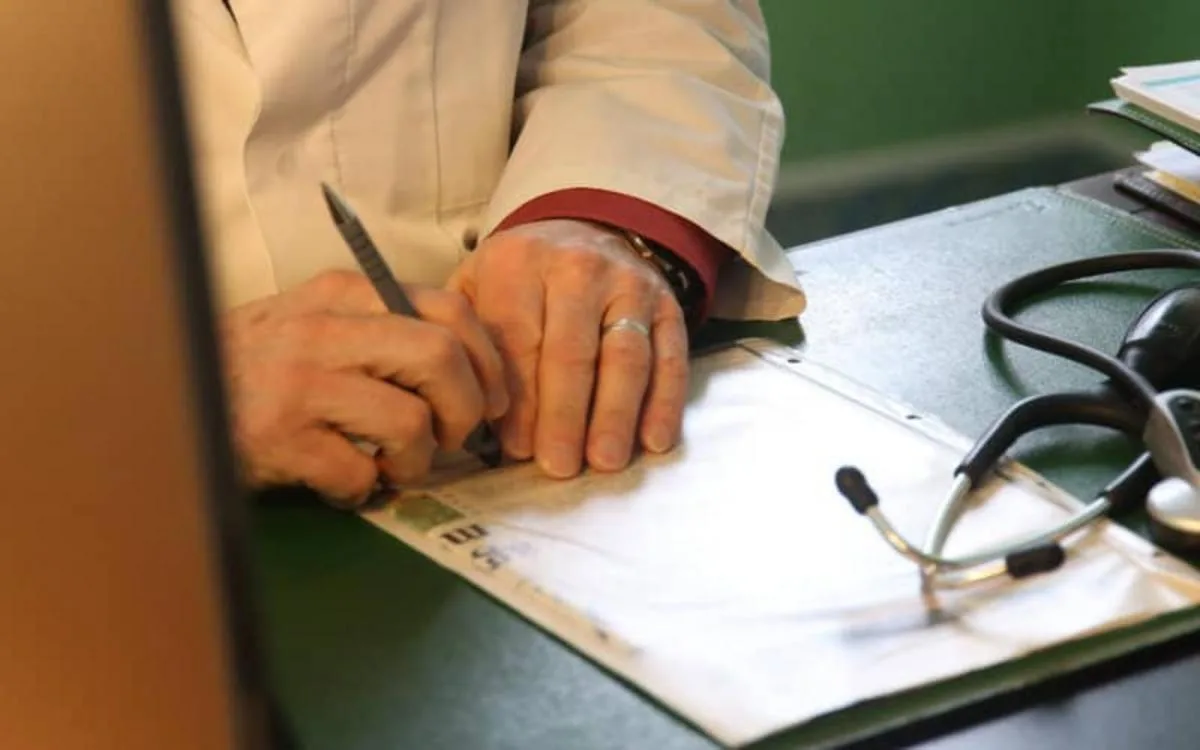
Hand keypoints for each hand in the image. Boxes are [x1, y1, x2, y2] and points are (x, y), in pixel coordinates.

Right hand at [220, 269, 508, 505]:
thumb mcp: (317, 323)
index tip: (494, 399)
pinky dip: (363, 488)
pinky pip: (359, 471)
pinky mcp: (279, 438)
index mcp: (343, 294)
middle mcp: (324, 329)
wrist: (168, 399)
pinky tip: (343, 483)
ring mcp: (300, 383)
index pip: (448, 310)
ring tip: (393, 466)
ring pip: (410, 421)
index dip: (489, 362)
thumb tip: (473, 367)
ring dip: (418, 460)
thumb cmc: (255, 366)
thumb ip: (382, 328)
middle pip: (441, 358)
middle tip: (453, 438)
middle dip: (467, 409)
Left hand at [449, 219, 688, 477]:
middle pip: (572, 352)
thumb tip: (472, 413)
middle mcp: (579, 268)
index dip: (521, 400)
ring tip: (605, 461)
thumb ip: (470, 340)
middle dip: (565, 415)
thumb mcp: (478, 286)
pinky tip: (653, 441)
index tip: (518, 450)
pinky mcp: (668, 306)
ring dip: (615, 414)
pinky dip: (665, 402)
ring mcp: (630, 286)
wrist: (587, 233)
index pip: (520, 340)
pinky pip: (670, 357)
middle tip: (560, 467)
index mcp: (520, 264)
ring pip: (624, 357)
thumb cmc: (521, 279)